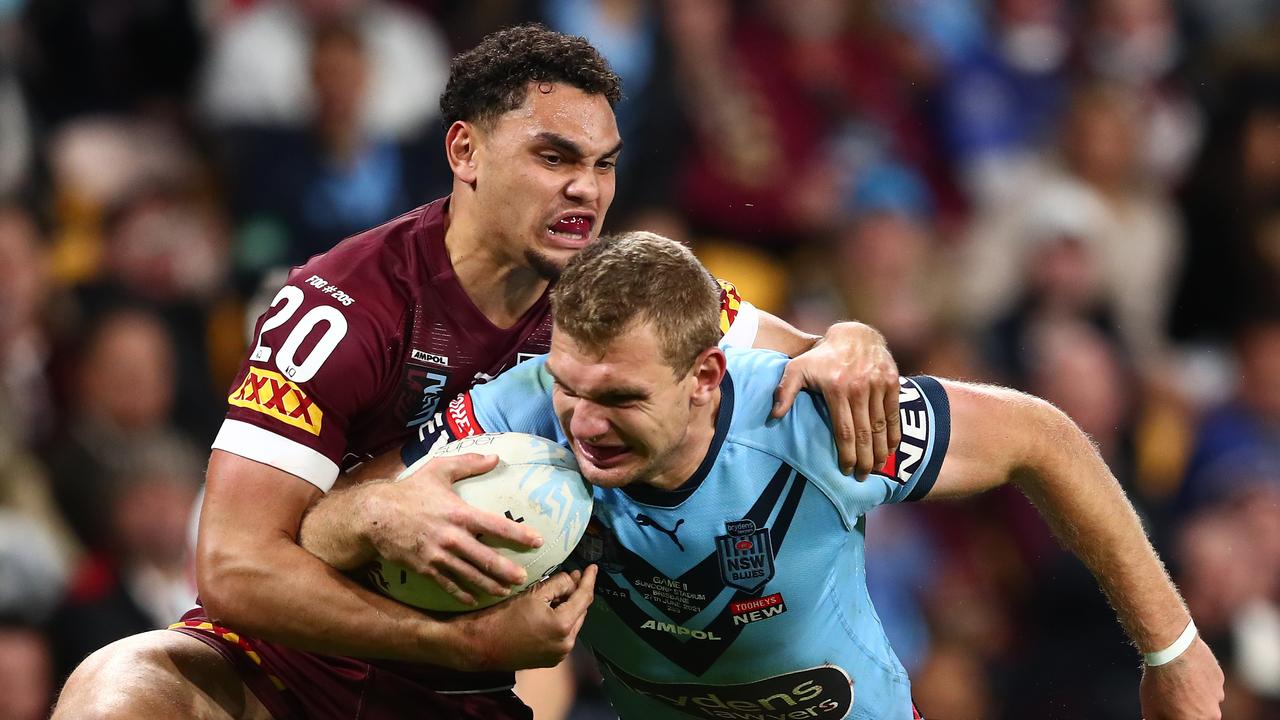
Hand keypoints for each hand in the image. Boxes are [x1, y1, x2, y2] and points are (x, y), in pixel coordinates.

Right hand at [363, 453, 542, 604]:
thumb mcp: (438, 469)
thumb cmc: (408, 491)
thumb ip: (468, 464)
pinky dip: (462, 594)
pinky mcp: (425, 569)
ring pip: (469, 576)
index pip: (495, 525)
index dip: (518, 534)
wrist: (374, 517)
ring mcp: (438, 556)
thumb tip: (495, 457)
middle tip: (524, 579)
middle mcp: (451, 538)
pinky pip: (448, 585)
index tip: (538, 541)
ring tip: (506, 592)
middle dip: (507, 571)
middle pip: (485, 558)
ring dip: (489, 586)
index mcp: (458, 513)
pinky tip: (474, 600)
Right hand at [459, 566, 596, 669]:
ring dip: (570, 607)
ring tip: (562, 591)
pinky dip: (562, 622)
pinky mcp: (550, 660)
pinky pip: (563, 636)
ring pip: (573, 624)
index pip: (584, 598)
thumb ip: (558, 584)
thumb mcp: (533, 594)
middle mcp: (566, 644)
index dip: (589, 580)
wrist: (482, 645)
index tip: (593, 568)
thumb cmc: (503, 617)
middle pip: (581, 612)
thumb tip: (572, 580)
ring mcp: (559, 655)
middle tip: (573, 576)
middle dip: (578, 593)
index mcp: (563, 626)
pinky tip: (552, 610)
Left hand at [772, 322, 899, 476]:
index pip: (844, 430)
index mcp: (837, 388)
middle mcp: (859, 388)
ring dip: (881, 451)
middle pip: (865, 433)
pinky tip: (891, 449)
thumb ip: (784, 391)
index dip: (847, 454)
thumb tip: (773, 416)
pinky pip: (894, 413)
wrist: (854, 334)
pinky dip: (894, 434)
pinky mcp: (892, 381)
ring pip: (881, 426)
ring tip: (878, 468)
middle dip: (866, 459)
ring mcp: (878, 384)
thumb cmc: (820, 356)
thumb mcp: (797, 368)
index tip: (847, 471)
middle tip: (864, 477)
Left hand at [1139, 637, 1224, 718]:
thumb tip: (1156, 719)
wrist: (1172, 650)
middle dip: (1186, 708)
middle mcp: (1211, 714)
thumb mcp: (1150, 708)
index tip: (1170, 706)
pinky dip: (1199, 679)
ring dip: (1194, 694)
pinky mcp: (1219, 679)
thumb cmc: (1159, 682)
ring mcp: (1218, 696)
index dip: (1176, 714)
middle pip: (1199, 714)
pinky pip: (1209, 683)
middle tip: (1172, 694)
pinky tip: (1185, 670)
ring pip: (1206, 699)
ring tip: (1176, 680)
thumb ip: (1156, 719)